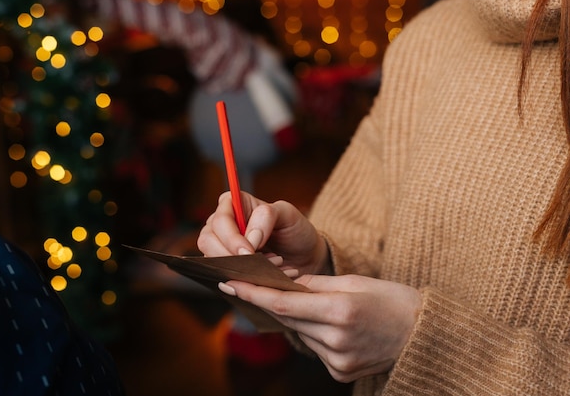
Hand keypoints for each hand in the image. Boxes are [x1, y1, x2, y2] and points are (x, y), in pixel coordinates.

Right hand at [197, 191, 329, 274]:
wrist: (305, 254)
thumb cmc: (295, 229)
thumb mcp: (288, 214)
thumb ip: (267, 217)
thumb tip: (249, 238)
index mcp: (234, 203)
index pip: (220, 219)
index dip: (231, 238)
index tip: (249, 252)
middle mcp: (223, 223)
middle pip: (208, 240)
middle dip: (231, 255)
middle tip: (258, 263)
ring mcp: (221, 244)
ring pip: (211, 259)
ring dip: (237, 268)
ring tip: (266, 265)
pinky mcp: (225, 264)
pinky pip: (221, 274)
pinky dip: (241, 278)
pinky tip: (260, 274)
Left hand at [218, 274, 421, 382]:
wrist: (423, 334)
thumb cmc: (392, 300)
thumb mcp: (355, 282)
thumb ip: (315, 283)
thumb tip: (284, 282)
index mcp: (341, 311)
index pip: (284, 303)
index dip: (254, 292)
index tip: (230, 282)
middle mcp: (337, 340)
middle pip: (288, 319)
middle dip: (268, 300)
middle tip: (249, 282)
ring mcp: (339, 360)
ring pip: (300, 333)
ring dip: (294, 317)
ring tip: (302, 300)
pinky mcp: (341, 372)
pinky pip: (315, 348)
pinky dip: (312, 332)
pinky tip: (325, 322)